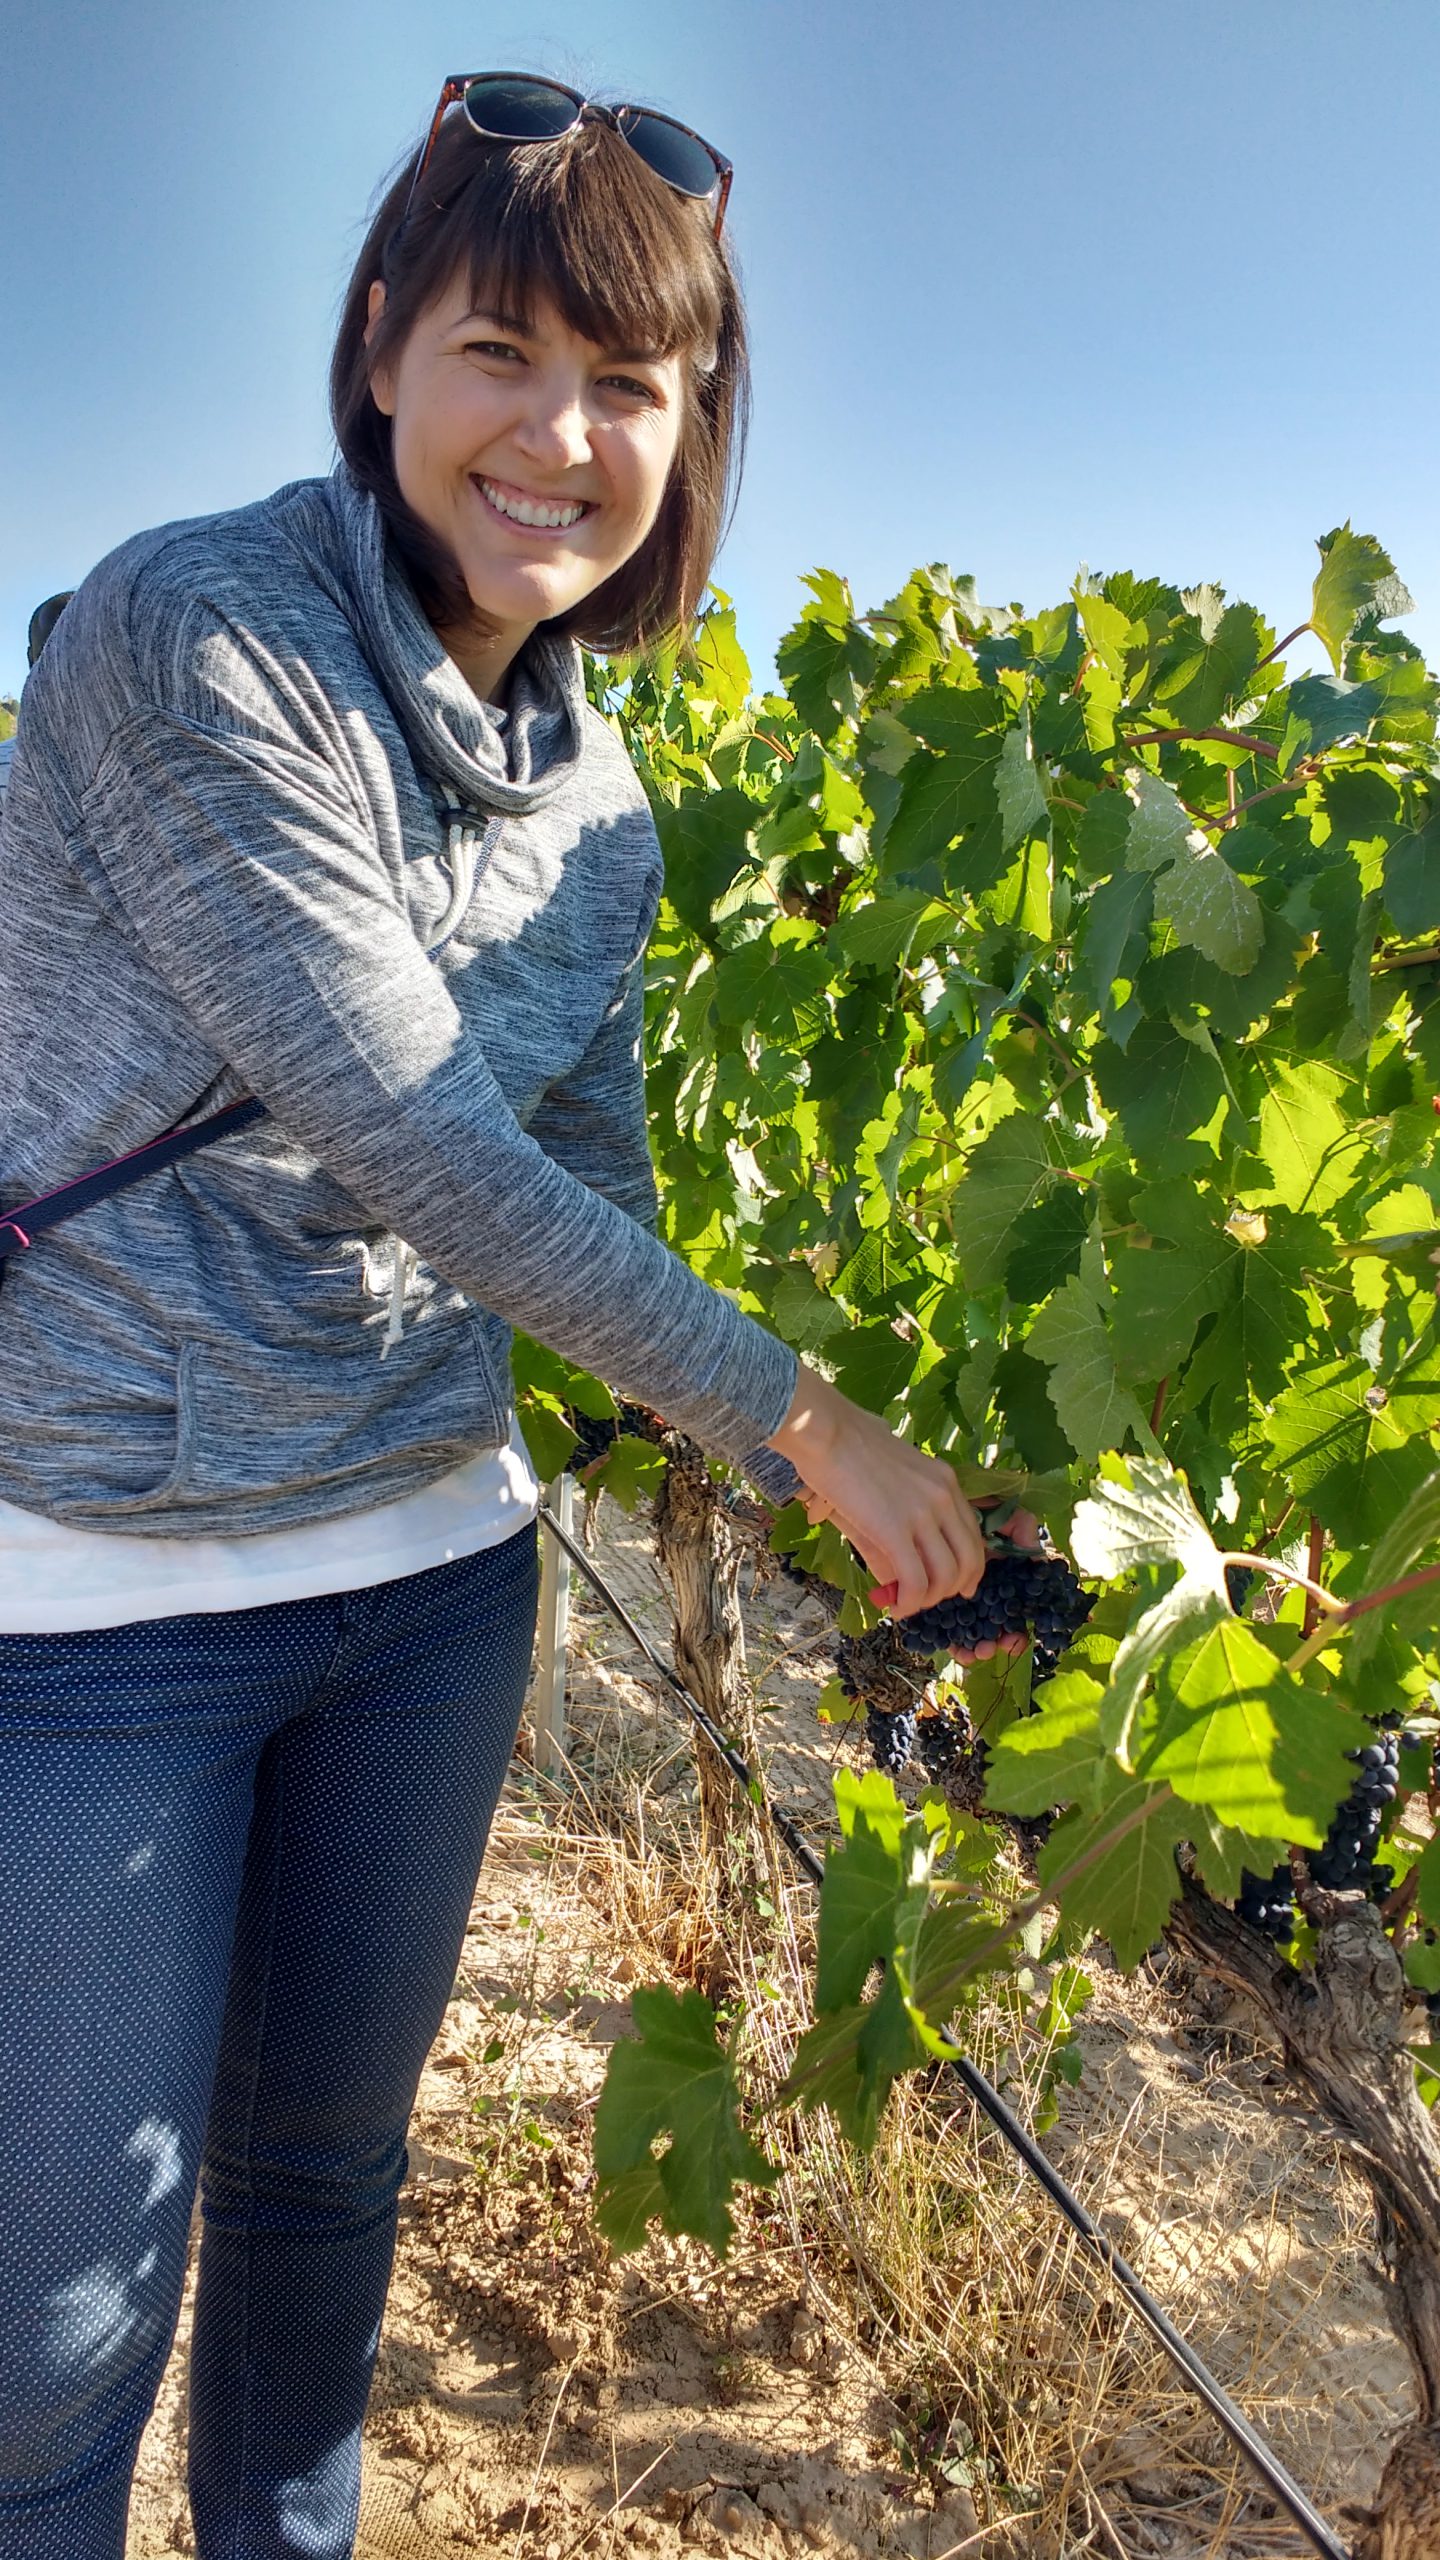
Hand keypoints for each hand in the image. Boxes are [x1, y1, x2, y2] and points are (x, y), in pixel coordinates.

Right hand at [765, 1365, 988, 1620]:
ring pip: (945, 1577)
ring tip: (906, 1604)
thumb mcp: (890, 1478)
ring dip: (928, 1600)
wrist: (826, 1433)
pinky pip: (915, 1582)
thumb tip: (898, 1563)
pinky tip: (895, 1608)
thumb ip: (903, 1517)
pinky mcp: (896, 1531)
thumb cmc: (848, 1448)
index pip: (972, 1535)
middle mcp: (943, 1497)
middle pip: (968, 1560)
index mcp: (945, 1481)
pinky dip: (908, 1603)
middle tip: (928, 1601)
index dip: (968, 1568)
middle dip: (951, 1589)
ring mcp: (923, 1514)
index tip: (955, 1587)